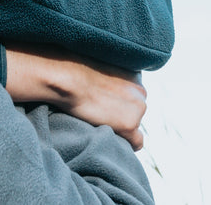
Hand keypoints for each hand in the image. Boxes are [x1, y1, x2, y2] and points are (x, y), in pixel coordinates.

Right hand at [5, 46, 146, 149]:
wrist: (69, 78)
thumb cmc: (74, 69)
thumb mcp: (98, 65)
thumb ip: (109, 76)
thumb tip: (100, 86)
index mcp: (134, 75)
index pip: (133, 96)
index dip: (119, 102)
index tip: (105, 104)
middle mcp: (141, 90)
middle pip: (136, 111)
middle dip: (122, 113)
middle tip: (101, 114)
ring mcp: (138, 108)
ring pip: (135, 125)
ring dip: (122, 126)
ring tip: (100, 122)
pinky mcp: (129, 124)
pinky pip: (137, 142)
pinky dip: (127, 144)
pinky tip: (112, 139)